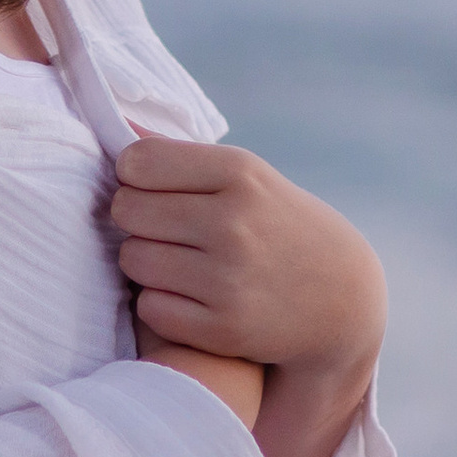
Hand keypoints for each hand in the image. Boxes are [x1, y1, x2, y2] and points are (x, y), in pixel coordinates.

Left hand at [112, 138, 384, 456]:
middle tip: (164, 227)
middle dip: (135, 217)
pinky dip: (160, 302)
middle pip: (126, 209)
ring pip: (132, 258)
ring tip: (177, 260)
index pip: (137, 161)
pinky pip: (150, 307)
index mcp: (240, 173)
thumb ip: (179, 154)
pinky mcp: (223, 328)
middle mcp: (233, 222)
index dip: (134, 174)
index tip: (153, 187)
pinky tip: (189, 295)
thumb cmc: (277, 224)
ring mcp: (228, 278)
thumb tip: (115, 128)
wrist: (341, 297)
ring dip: (145, 261)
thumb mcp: (246, 176)